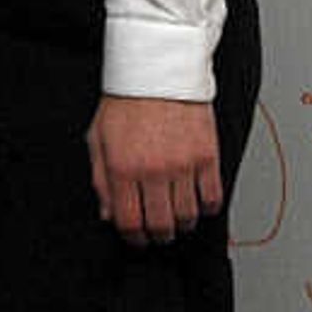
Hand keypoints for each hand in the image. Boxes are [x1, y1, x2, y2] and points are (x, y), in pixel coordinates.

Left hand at [89, 95, 222, 245]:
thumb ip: (101, 180)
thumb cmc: (127, 102)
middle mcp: (153, 171)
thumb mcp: (98, 140)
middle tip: (159, 233)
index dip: (134, 238)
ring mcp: (183, 165)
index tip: (137, 238)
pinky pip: (213, 196)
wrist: (158, 73)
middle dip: (159, 236)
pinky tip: (200, 203)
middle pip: (161, 225)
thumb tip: (109, 213)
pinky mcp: (207, 156)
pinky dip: (208, 206)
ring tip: (179, 219)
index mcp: (122, 169)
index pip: (129, 222)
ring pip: (188, 215)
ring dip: (183, 224)